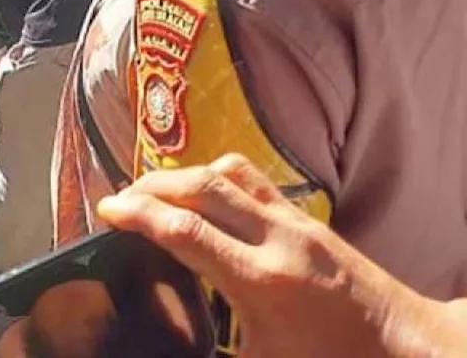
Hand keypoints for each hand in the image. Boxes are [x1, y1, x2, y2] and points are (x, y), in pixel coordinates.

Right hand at [96, 154, 445, 357]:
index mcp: (261, 281)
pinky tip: (205, 197)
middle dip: (151, 185)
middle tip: (121, 199)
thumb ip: (210, 350)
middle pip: (200, 186)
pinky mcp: (309, 218)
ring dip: (183, 175)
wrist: (406, 347)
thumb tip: (164, 345)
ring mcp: (296, 222)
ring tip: (155, 192)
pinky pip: (254, 180)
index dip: (137, 214)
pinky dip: (218, 179)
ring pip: (227, 172)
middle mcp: (277, 239)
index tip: (107, 210)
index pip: (185, 230)